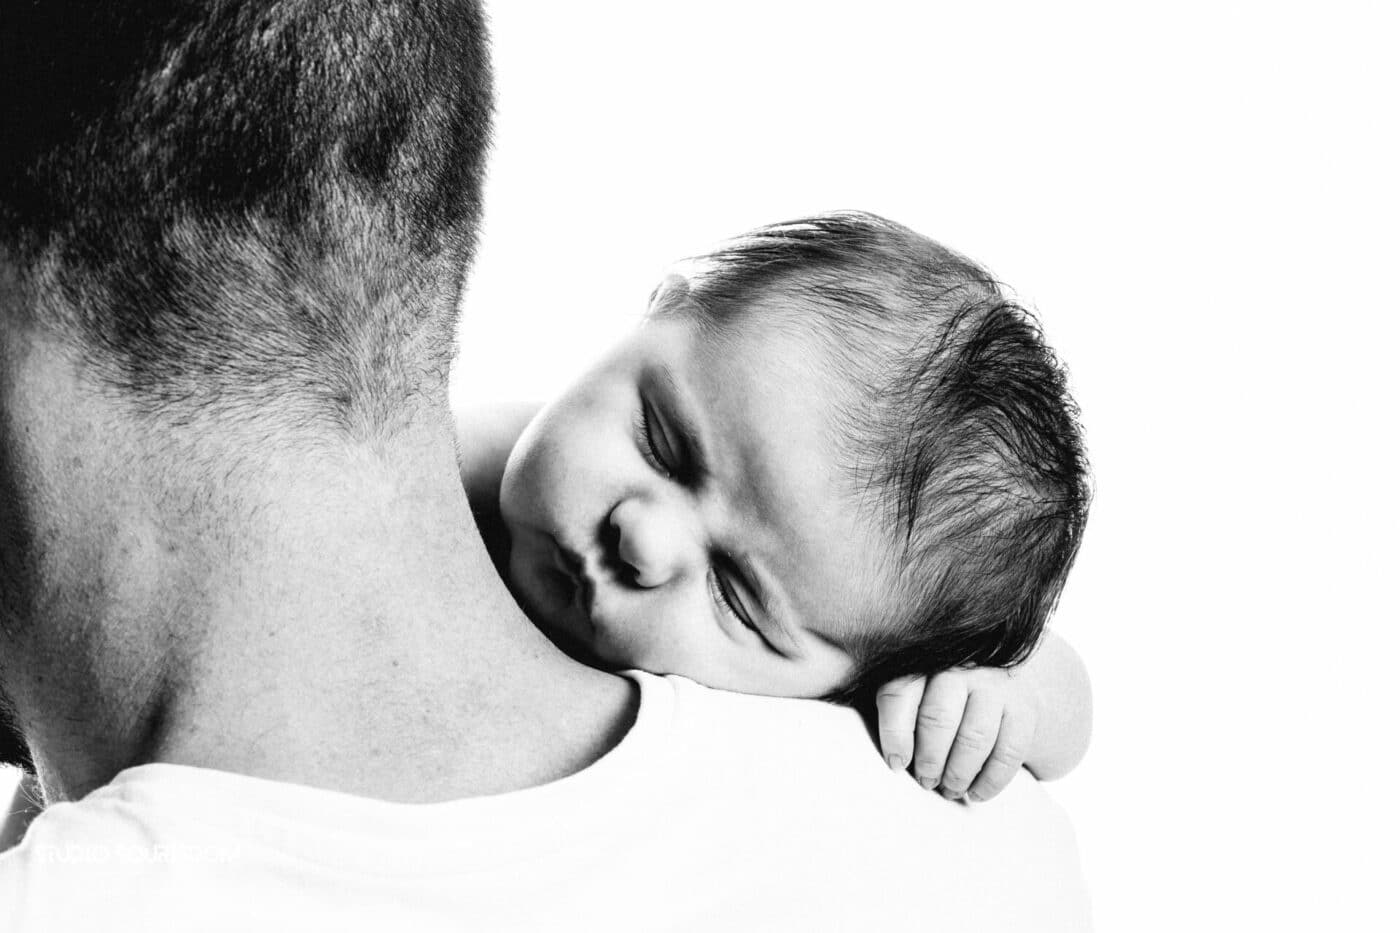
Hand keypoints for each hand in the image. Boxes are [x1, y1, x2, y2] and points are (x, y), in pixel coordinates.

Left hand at [875, 667, 1039, 801]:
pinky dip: (990, 781)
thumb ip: (891, 702)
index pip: (900, 692)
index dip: (894, 734)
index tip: (896, 764)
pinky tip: (976, 792)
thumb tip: (866, 724)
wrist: (1006, 679)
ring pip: (974, 738)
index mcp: (925, 660)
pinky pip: (1007, 752)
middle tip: (926, 781)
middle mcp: (962, 667)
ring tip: (949, 789)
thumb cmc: (945, 692)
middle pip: (938, 718)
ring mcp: (996, 686)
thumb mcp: (916, 686)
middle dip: (929, 759)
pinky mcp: (1024, 709)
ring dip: (958, 774)